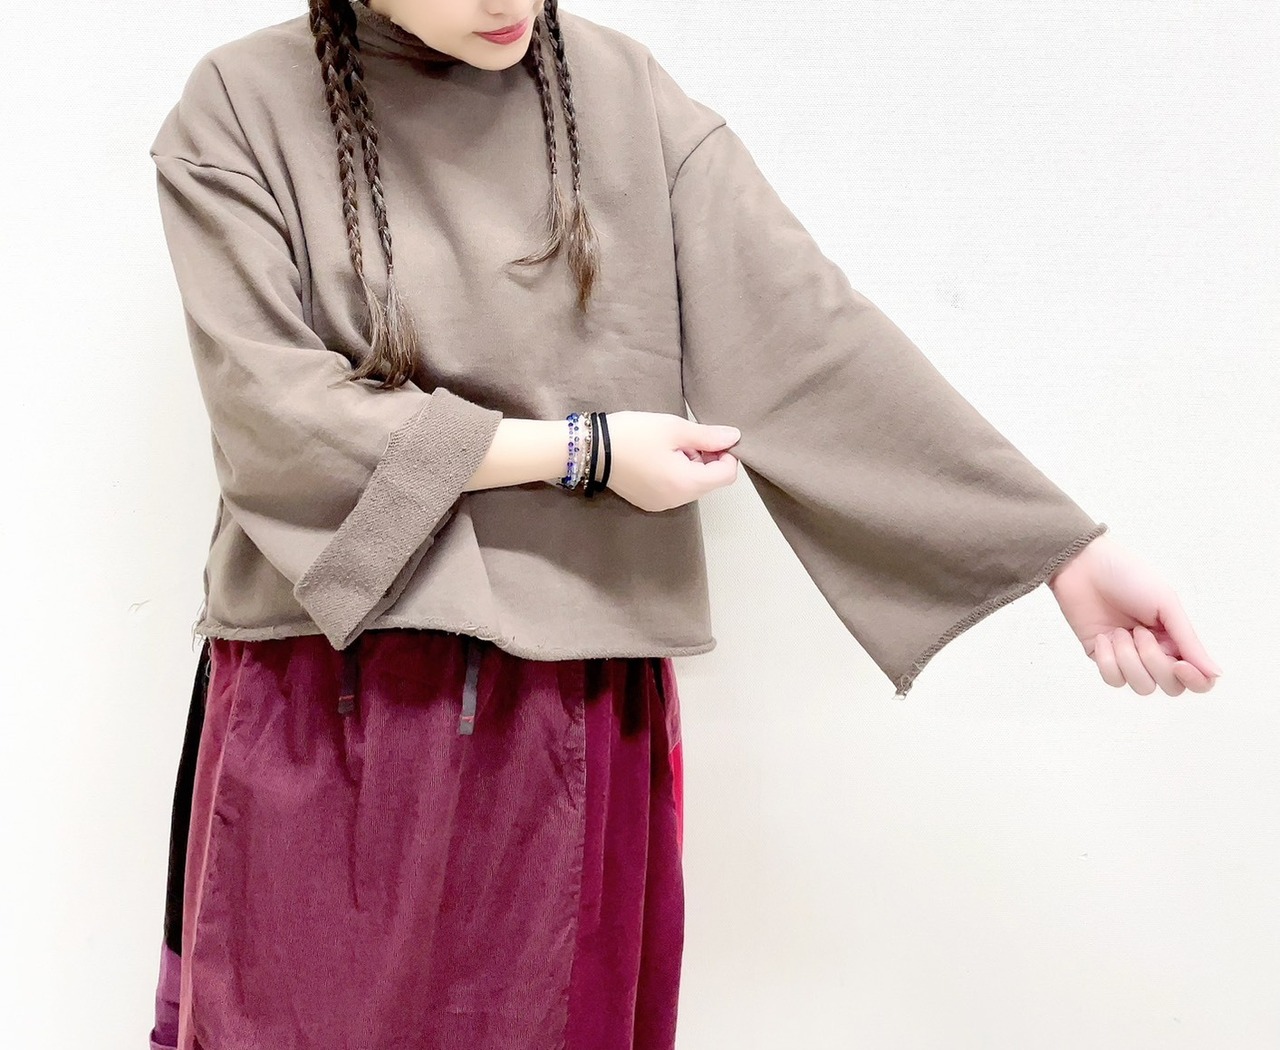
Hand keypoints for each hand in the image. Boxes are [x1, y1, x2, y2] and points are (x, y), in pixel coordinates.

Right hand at [602, 411, 740, 511]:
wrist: (591, 450)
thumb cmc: (633, 435)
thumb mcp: (673, 428)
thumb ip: (707, 436)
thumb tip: (735, 438)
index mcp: (686, 484)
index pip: (727, 475)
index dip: (726, 454)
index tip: (709, 437)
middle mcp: (677, 500)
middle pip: (710, 482)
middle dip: (706, 459)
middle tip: (685, 439)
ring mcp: (661, 504)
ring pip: (692, 486)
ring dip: (691, 466)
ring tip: (668, 447)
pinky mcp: (648, 502)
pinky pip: (675, 490)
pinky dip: (675, 475)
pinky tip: (656, 459)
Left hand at [1046, 532, 1221, 695]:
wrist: (1083, 566)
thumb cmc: (1128, 577)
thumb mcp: (1166, 604)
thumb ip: (1189, 641)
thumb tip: (1216, 673)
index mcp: (1177, 638)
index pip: (1198, 678)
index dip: (1195, 680)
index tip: (1179, 665)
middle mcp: (1157, 652)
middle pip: (1170, 686)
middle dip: (1154, 662)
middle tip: (1139, 631)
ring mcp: (1128, 658)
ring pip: (1142, 686)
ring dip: (1129, 660)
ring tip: (1118, 631)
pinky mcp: (1102, 658)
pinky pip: (1113, 679)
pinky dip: (1108, 660)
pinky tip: (1103, 637)